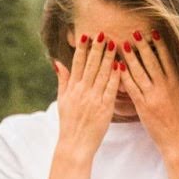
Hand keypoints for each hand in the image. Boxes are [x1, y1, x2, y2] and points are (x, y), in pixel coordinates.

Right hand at [52, 33, 119, 157]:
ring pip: (103, 74)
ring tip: (115, 43)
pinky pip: (111, 89)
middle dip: (97, 48)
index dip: (83, 49)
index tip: (87, 36)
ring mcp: (94, 99)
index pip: (78, 64)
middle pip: (91, 65)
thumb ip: (63, 80)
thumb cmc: (69, 122)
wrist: (75, 144)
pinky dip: (116, 76)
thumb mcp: (62, 100)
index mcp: (72, 88)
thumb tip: (57, 62)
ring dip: (109, 58)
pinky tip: (121, 65)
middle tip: (104, 33)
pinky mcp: (105, 108)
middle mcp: (82, 91)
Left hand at [117, 29, 178, 153]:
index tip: (154, 32)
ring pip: (140, 72)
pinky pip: (132, 87)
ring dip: (130, 57)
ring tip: (122, 44)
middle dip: (143, 45)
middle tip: (135, 32)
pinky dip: (124, 76)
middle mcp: (167, 86)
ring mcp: (154, 96)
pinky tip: (118, 66)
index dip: (160, 44)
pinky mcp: (144, 106)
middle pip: (153, 61)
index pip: (168, 58)